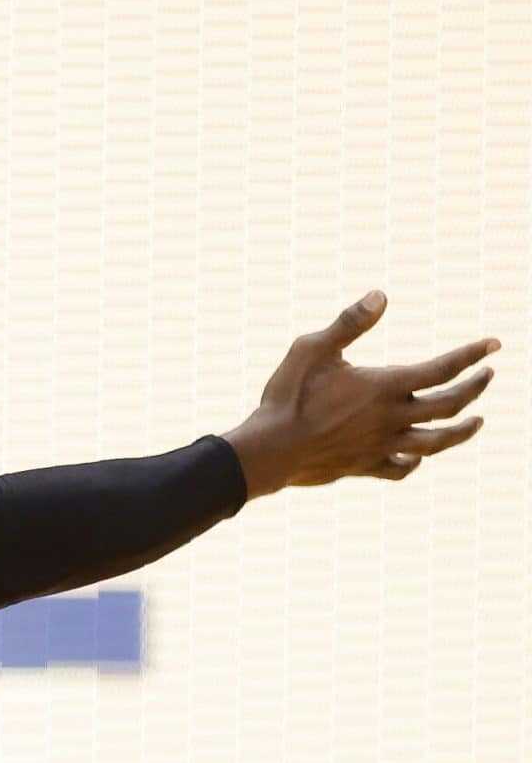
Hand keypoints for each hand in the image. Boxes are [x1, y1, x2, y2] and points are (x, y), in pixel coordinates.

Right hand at [224, 291, 497, 497]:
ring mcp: (380, 445)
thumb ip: (349, 323)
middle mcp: (391, 418)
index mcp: (383, 387)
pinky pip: (401, 467)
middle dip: (475, 387)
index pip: (442, 369)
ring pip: (437, 442)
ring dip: (463, 430)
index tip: (493, 344)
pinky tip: (416, 456)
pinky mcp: (365, 466)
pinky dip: (415, 461)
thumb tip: (381, 295)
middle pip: (449, 404)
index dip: (470, 355)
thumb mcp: (312, 349)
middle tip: (488, 374)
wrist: (269, 450)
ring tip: (477, 421)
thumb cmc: (288, 395)